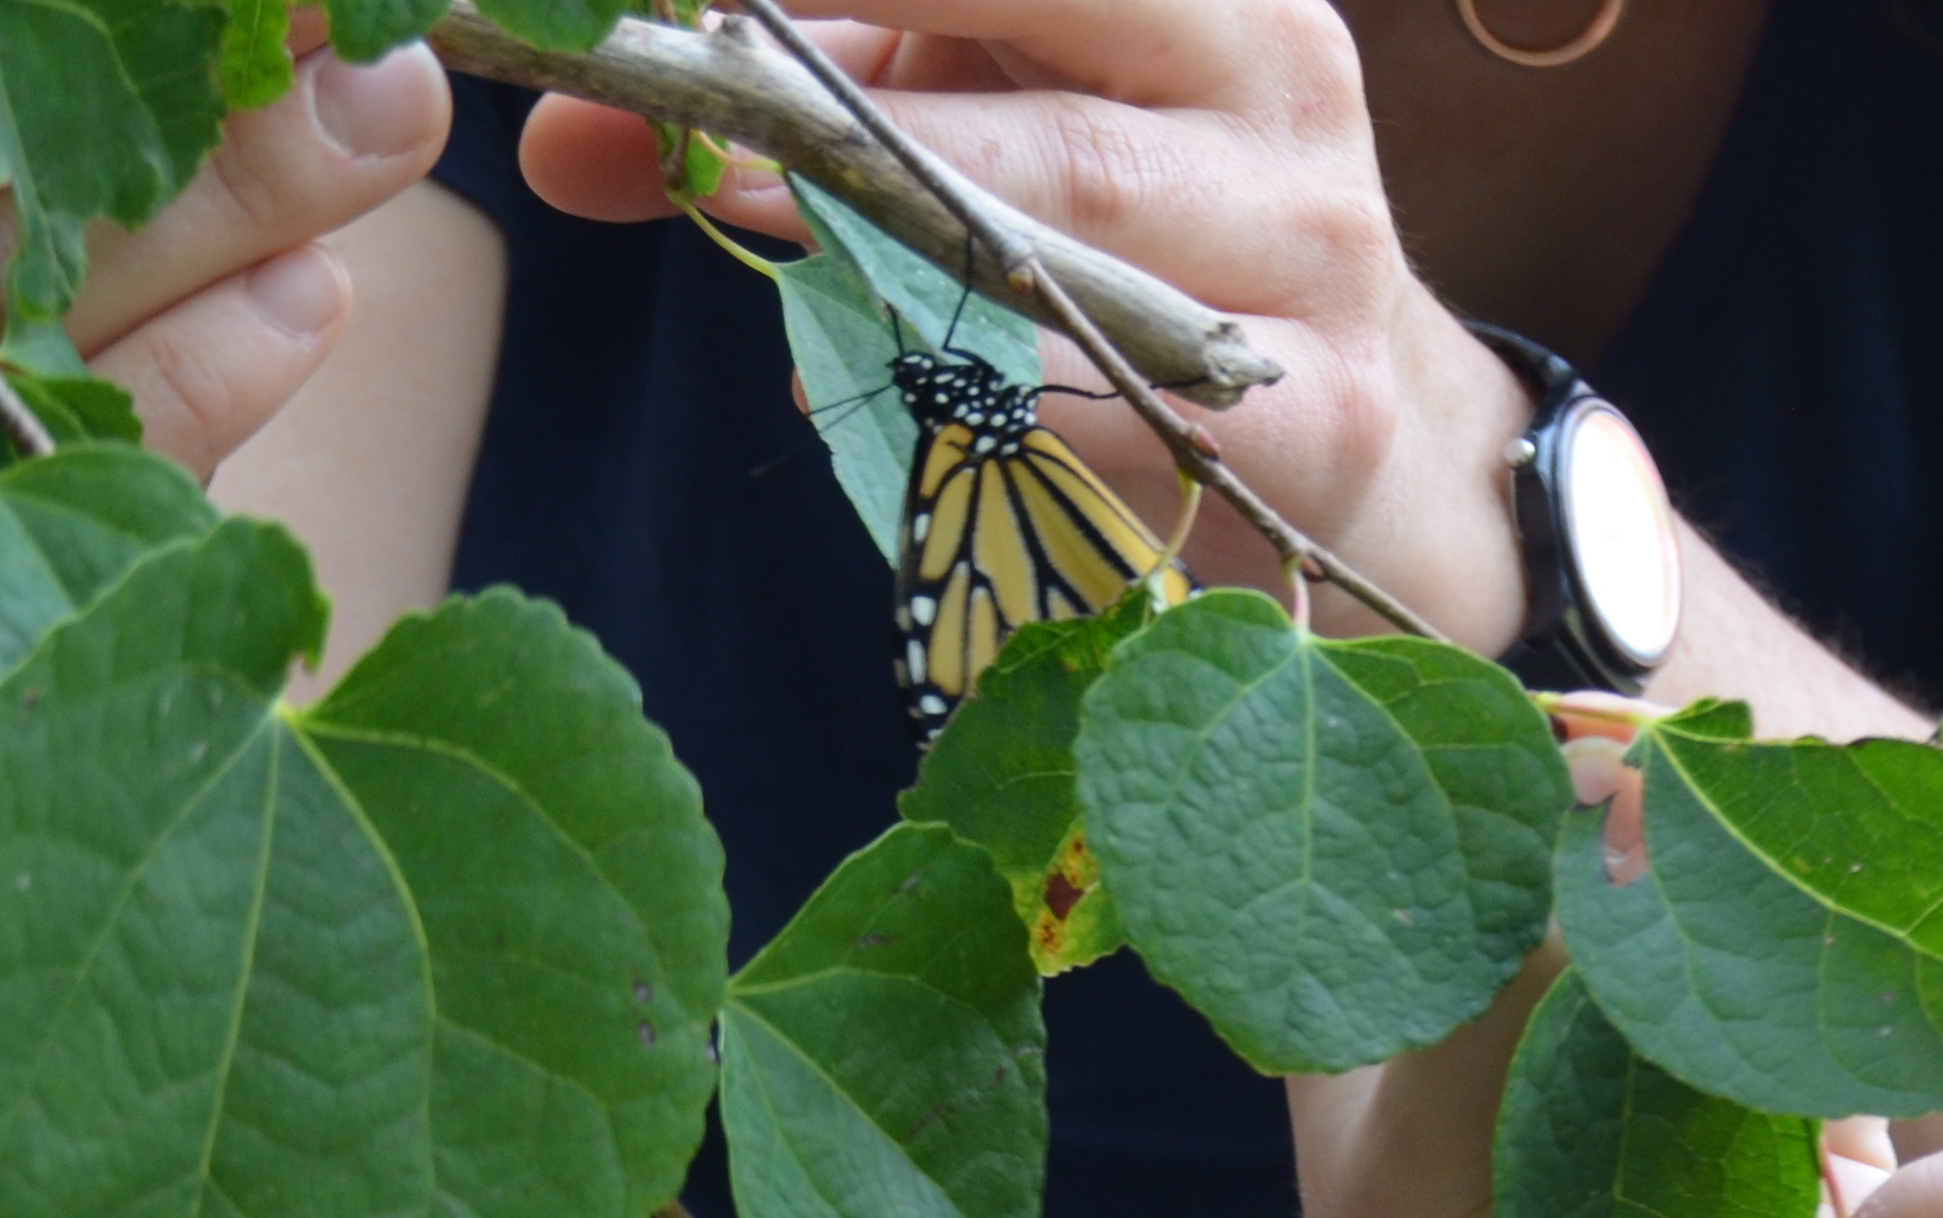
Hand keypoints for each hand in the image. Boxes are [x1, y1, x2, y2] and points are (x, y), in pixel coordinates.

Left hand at [502, 0, 1530, 641]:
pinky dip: (968, 386)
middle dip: (850, 50)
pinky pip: (1110, 391)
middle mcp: (1272, 76)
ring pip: (1068, 199)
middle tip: (695, 78)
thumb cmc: (1138, 260)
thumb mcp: (981, 148)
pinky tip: (853, 383)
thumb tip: (569, 138)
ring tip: (744, 198)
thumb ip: (804, 124)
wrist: (1373, 447)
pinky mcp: (1308, 418)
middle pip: (1053, 4)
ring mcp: (1303, 248)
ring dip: (885, 201)